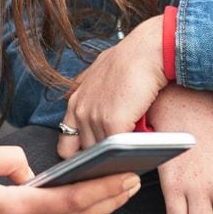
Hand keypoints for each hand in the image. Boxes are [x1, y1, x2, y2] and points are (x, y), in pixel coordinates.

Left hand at [60, 16, 166, 157]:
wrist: (146, 50)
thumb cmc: (130, 61)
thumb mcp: (99, 76)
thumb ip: (92, 96)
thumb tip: (98, 113)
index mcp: (75, 101)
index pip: (66, 144)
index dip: (80, 156)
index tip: (94, 161)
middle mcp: (80, 110)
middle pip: (85, 153)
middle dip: (101, 160)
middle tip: (117, 163)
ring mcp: (94, 117)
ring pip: (102, 154)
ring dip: (116, 158)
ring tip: (130, 159)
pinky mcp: (112, 122)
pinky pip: (117, 149)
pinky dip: (128, 154)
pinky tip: (139, 152)